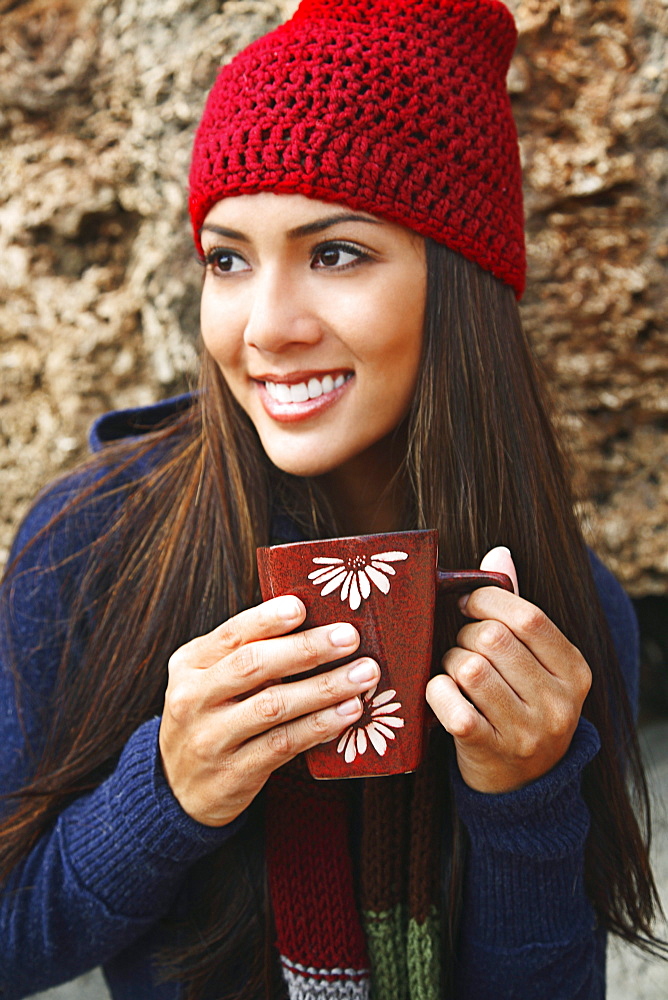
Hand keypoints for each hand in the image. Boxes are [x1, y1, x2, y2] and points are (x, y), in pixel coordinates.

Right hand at [159, 596, 378, 825]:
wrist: (179, 790)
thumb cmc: (211, 718)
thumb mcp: (211, 680)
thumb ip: (247, 655)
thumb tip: (317, 626)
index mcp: (190, 664)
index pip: (231, 634)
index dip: (267, 619)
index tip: (302, 606)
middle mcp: (193, 698)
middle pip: (253, 665)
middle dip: (307, 649)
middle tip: (349, 637)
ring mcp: (211, 738)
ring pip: (274, 706)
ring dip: (325, 688)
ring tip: (363, 675)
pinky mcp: (233, 773)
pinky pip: (284, 743)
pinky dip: (320, 726)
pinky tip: (347, 712)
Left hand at [426, 547, 590, 792]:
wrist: (524, 785)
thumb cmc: (522, 706)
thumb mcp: (535, 663)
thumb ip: (517, 610)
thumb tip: (499, 553)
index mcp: (574, 672)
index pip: (529, 618)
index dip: (489, 600)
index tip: (467, 603)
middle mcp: (558, 703)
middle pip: (494, 640)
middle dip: (464, 633)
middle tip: (458, 643)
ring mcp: (527, 731)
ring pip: (469, 668)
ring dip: (449, 662)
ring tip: (452, 670)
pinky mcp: (491, 751)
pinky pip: (450, 705)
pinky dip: (436, 692)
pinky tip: (440, 694)